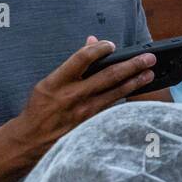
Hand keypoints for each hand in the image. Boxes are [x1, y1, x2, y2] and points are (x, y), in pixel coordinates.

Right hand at [7, 36, 155, 155]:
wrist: (31, 139)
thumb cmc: (41, 107)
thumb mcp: (50, 82)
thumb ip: (73, 64)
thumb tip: (93, 41)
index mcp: (57, 81)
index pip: (82, 58)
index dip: (99, 49)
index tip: (111, 45)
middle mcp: (72, 95)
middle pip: (108, 75)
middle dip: (132, 65)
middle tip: (149, 58)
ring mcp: (83, 111)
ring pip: (116, 92)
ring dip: (136, 81)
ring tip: (149, 73)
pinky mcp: (91, 123)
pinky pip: (112, 106)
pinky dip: (125, 96)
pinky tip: (136, 89)